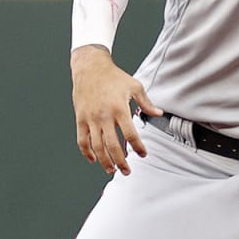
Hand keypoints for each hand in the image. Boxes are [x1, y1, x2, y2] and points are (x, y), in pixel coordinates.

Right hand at [71, 45, 162, 174]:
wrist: (90, 67)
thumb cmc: (113, 76)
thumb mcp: (134, 86)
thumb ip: (146, 102)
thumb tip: (158, 114)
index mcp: (119, 108)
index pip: (130, 134)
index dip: (138, 147)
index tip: (143, 154)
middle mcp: (104, 115)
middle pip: (113, 145)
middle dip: (121, 162)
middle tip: (127, 171)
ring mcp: (90, 118)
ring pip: (97, 147)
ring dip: (105, 161)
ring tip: (111, 169)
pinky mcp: (80, 119)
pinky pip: (82, 140)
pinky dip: (87, 152)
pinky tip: (94, 159)